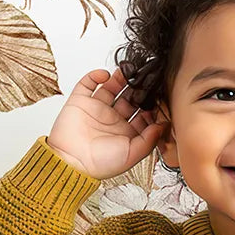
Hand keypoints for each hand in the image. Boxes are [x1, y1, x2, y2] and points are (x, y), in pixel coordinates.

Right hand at [47, 68, 164, 178]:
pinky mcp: (80, 101)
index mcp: (126, 133)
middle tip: (145, 78)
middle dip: (138, 88)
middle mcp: (112, 120)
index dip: (151, 105)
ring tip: (129, 71)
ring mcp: (96, 109)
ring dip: (120, 78)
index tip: (158, 97)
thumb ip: (150, 139)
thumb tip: (163, 124)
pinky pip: (88, 83)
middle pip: (129, 98)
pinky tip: (105, 75)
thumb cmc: (99, 164)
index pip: (142, 113)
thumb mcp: (133, 154)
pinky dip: (96, 75)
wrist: (71, 161)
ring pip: (111, 87)